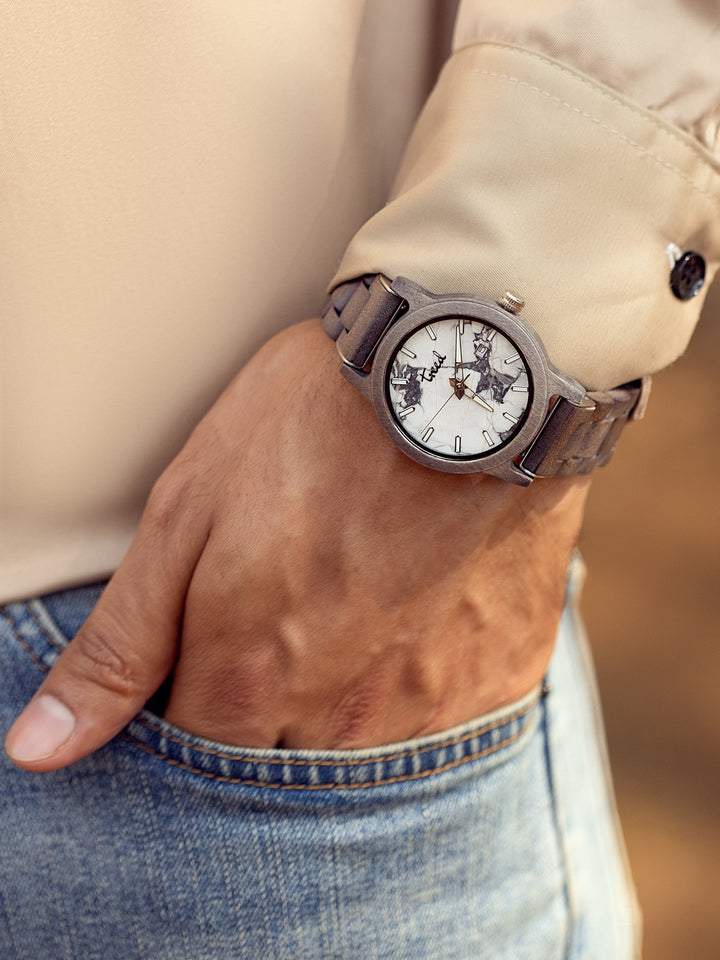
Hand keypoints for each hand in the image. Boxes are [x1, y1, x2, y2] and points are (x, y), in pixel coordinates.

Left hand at [5, 319, 589, 770]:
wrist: (461, 381)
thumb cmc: (312, 429)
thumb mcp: (187, 515)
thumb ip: (119, 647)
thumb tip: (43, 748)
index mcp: (250, 681)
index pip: (197, 763)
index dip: (195, 711)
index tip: (217, 655)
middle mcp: (341, 719)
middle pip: (284, 771)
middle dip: (271, 715)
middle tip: (296, 621)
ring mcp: (431, 708)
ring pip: (368, 766)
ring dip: (348, 711)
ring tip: (356, 618)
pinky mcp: (501, 679)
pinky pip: (451, 733)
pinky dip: (424, 694)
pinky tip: (420, 625)